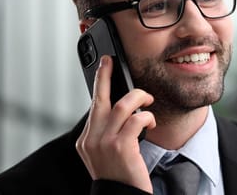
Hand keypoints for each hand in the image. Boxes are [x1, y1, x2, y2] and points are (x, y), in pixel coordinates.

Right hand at [76, 55, 156, 192]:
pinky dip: (147, 116)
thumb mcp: (106, 154)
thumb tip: (120, 108)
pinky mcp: (121, 146)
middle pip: (98, 98)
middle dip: (103, 75)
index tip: (103, 70)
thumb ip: (108, 132)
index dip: (99, 86)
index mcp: (85, 141)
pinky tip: (151, 121)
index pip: (93, 107)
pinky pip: (137, 120)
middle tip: (109, 60)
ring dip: (139, 97)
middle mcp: (91, 140)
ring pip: (122, 105)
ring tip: (148, 100)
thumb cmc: (120, 176)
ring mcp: (104, 142)